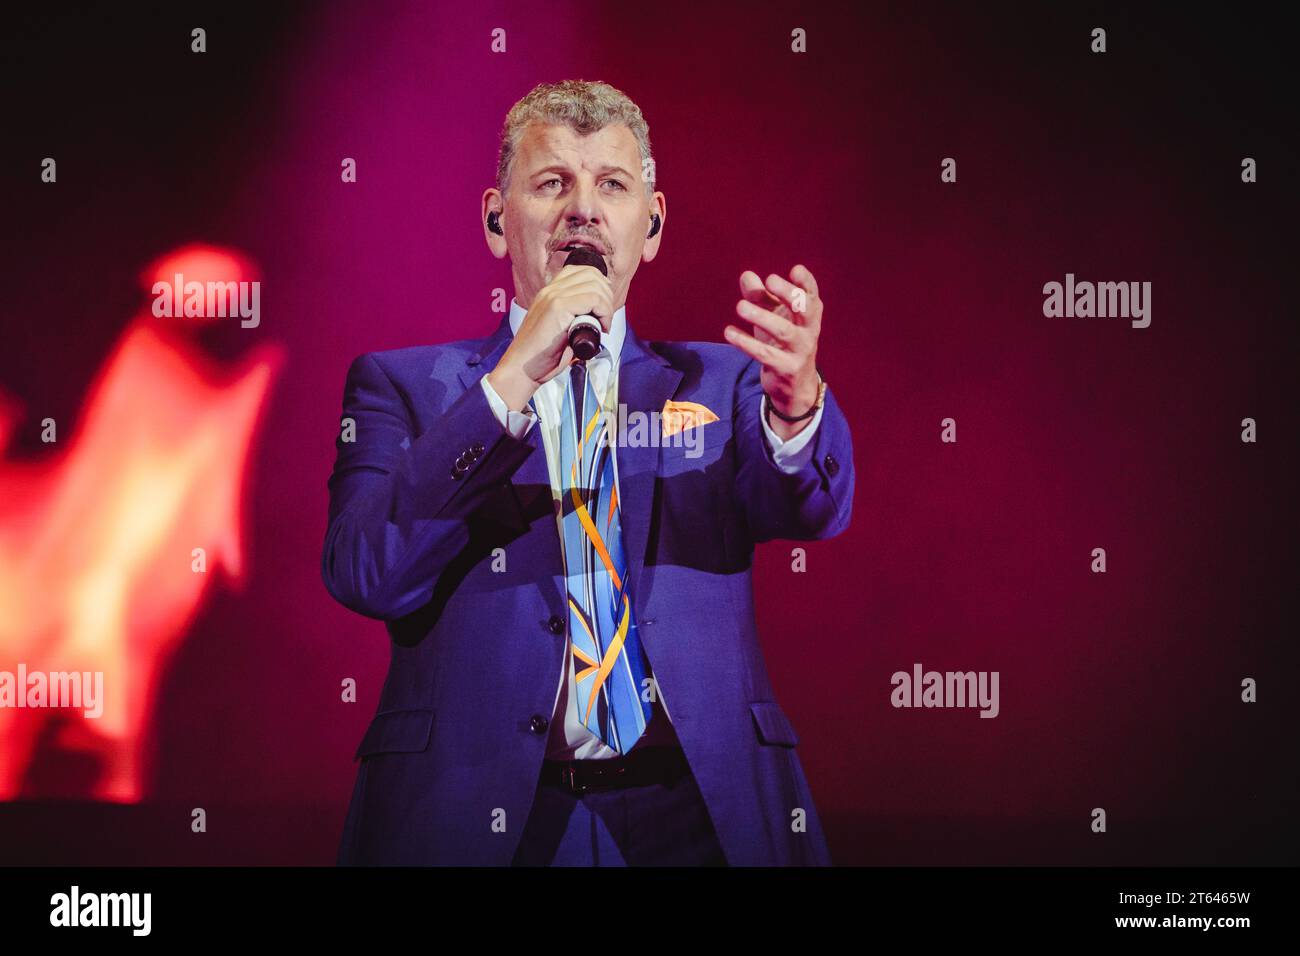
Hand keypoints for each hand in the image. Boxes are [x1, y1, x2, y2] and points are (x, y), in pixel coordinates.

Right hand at [487, 264, 613, 410]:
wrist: (521, 368)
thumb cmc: (540, 356)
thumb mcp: (558, 329)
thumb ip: (573, 317)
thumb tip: (597, 317)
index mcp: (549, 292)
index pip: (582, 271)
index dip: (600, 286)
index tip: (604, 307)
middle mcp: (551, 290)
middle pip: (592, 274)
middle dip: (607, 296)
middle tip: (606, 318)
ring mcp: (553, 296)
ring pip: (596, 286)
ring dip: (607, 306)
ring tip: (603, 325)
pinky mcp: (558, 307)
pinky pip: (593, 299)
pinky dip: (604, 313)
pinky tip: (601, 328)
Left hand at [724, 265, 822, 440]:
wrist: (794, 385)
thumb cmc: (783, 343)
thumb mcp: (773, 318)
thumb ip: (760, 297)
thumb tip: (747, 275)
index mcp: (810, 316)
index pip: (812, 295)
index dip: (806, 282)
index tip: (794, 269)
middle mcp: (809, 331)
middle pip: (804, 310)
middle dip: (788, 293)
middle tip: (770, 280)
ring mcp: (800, 351)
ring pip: (783, 331)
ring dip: (761, 316)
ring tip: (740, 306)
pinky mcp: (786, 369)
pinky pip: (765, 354)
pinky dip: (746, 343)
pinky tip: (729, 332)